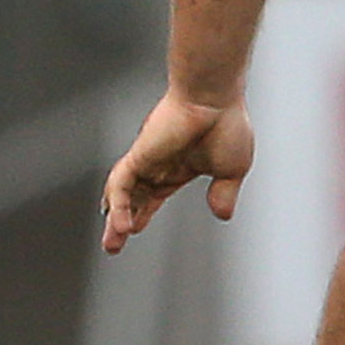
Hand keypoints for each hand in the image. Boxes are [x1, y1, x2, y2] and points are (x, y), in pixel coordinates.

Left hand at [100, 92, 255, 254]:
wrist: (215, 99)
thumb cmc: (227, 123)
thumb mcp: (231, 170)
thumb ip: (224, 193)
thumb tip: (222, 214)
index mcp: (179, 166)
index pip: (154, 194)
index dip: (142, 212)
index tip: (133, 229)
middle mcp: (158, 162)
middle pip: (133, 198)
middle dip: (122, 223)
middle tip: (113, 246)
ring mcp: (147, 159)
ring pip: (122, 194)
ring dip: (116, 220)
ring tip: (112, 244)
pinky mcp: (139, 155)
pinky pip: (121, 184)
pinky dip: (119, 205)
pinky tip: (121, 225)